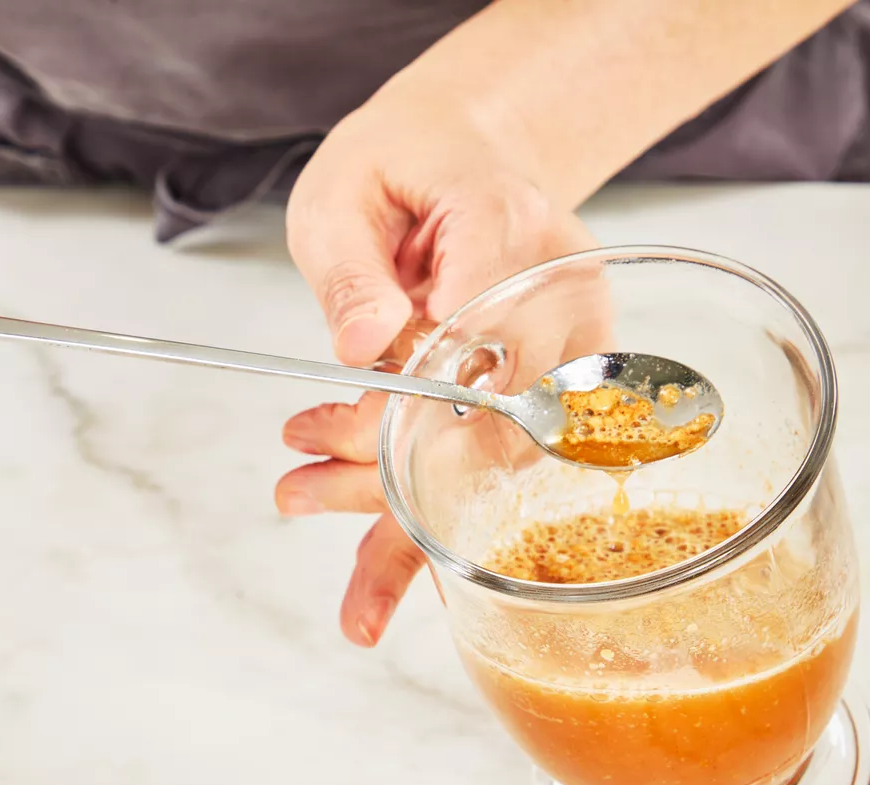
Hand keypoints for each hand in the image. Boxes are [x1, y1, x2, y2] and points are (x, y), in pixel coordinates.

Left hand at [280, 70, 598, 646]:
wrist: (464, 150)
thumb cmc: (400, 168)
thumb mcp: (339, 198)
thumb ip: (349, 273)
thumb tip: (361, 347)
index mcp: (502, 220)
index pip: (468, 331)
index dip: (396, 401)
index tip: (313, 436)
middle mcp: (557, 283)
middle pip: (489, 408)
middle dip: (386, 464)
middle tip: (293, 487)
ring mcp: (576, 334)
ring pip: (501, 451)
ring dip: (406, 499)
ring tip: (310, 506)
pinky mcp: (572, 376)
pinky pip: (508, 455)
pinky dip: (439, 498)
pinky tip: (376, 549)